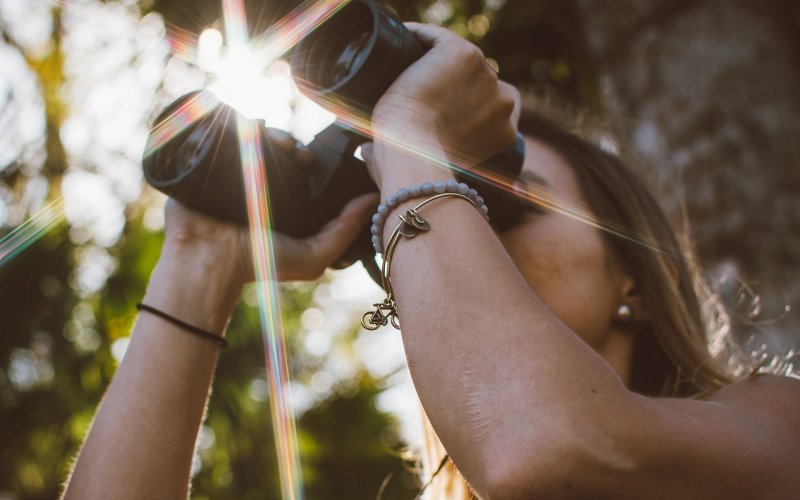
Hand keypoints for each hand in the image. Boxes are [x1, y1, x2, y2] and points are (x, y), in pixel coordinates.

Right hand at [161, 130, 378, 284]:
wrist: (209, 259)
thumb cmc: (261, 263)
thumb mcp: (314, 255)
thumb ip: (345, 230)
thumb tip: (374, 200)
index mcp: (283, 206)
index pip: (302, 174)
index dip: (313, 161)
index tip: (313, 161)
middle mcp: (260, 189)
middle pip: (281, 153)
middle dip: (293, 145)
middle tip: (299, 153)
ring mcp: (236, 175)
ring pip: (258, 141)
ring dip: (273, 134)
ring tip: (280, 142)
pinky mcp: (213, 165)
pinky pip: (230, 136)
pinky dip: (245, 125)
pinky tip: (255, 127)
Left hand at [371, 23, 519, 176]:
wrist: (412, 156)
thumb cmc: (415, 171)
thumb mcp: (427, 172)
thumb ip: (409, 160)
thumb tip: (367, 152)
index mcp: (506, 132)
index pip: (490, 107)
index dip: (465, 105)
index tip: (437, 107)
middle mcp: (504, 101)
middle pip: (477, 81)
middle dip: (454, 84)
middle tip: (420, 88)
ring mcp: (486, 75)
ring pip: (457, 59)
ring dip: (435, 61)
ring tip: (405, 67)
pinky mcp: (463, 54)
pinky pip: (436, 38)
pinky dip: (416, 37)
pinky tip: (398, 42)